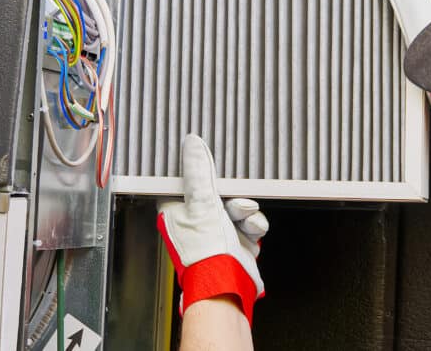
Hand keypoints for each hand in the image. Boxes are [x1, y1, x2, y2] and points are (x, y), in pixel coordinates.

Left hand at [157, 134, 267, 324]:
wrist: (228, 285)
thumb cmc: (205, 253)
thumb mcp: (202, 203)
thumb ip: (199, 173)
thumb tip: (192, 144)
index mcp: (176, 213)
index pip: (184, 182)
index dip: (198, 172)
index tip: (208, 163)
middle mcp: (195, 222)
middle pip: (216, 193)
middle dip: (231, 194)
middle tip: (233, 196)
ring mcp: (216, 233)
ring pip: (236, 206)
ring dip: (244, 210)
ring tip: (244, 217)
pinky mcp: (236, 242)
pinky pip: (249, 222)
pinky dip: (253, 224)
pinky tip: (251, 230)